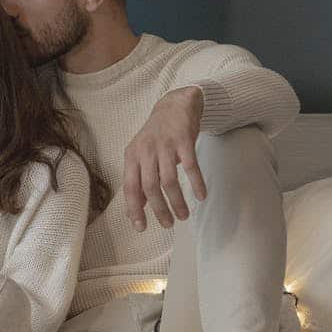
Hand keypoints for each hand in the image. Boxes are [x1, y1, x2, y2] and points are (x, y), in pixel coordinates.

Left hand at [122, 86, 207, 230]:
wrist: (175, 105)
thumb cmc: (156, 135)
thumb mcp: (141, 154)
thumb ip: (138, 179)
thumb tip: (137, 207)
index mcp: (132, 156)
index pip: (130, 187)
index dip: (134, 209)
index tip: (141, 227)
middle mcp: (146, 151)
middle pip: (150, 187)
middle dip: (159, 209)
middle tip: (169, 224)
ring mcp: (165, 145)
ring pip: (169, 180)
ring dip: (177, 201)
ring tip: (184, 216)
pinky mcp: (184, 140)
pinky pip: (191, 166)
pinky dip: (197, 183)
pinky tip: (201, 196)